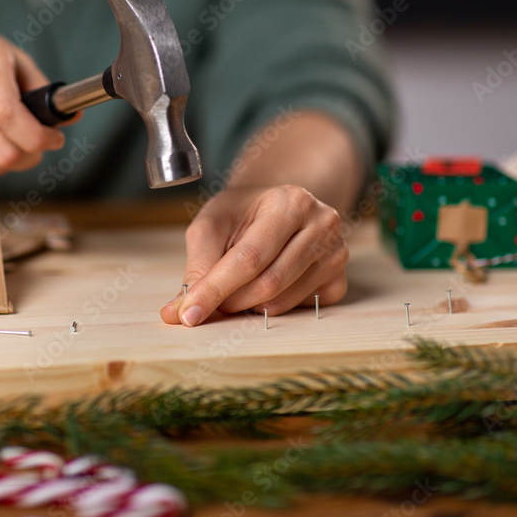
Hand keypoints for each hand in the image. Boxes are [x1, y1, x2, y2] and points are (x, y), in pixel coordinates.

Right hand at [0, 16, 67, 180]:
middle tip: (36, 145)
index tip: (53, 138)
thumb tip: (70, 115)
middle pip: (2, 152)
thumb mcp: (4, 52)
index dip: (38, 138)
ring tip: (12, 144)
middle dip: (30, 156)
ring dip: (9, 164)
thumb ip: (39, 86)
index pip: (9, 117)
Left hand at [160, 185, 348, 326]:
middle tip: (206, 301)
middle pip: (268, 284)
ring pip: (281, 302)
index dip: (215, 289)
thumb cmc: (243, 213)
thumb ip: (198, 264)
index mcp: (291, 202)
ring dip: (246, 306)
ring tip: (234, 288)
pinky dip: (270, 307)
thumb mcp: (212, 224)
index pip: (249, 258)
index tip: (187, 314)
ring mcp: (336, 254)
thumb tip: (177, 311)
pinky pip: (297, 310)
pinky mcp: (338, 281)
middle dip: (229, 301)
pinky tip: (262, 286)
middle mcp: (322, 225)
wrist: (277, 206)